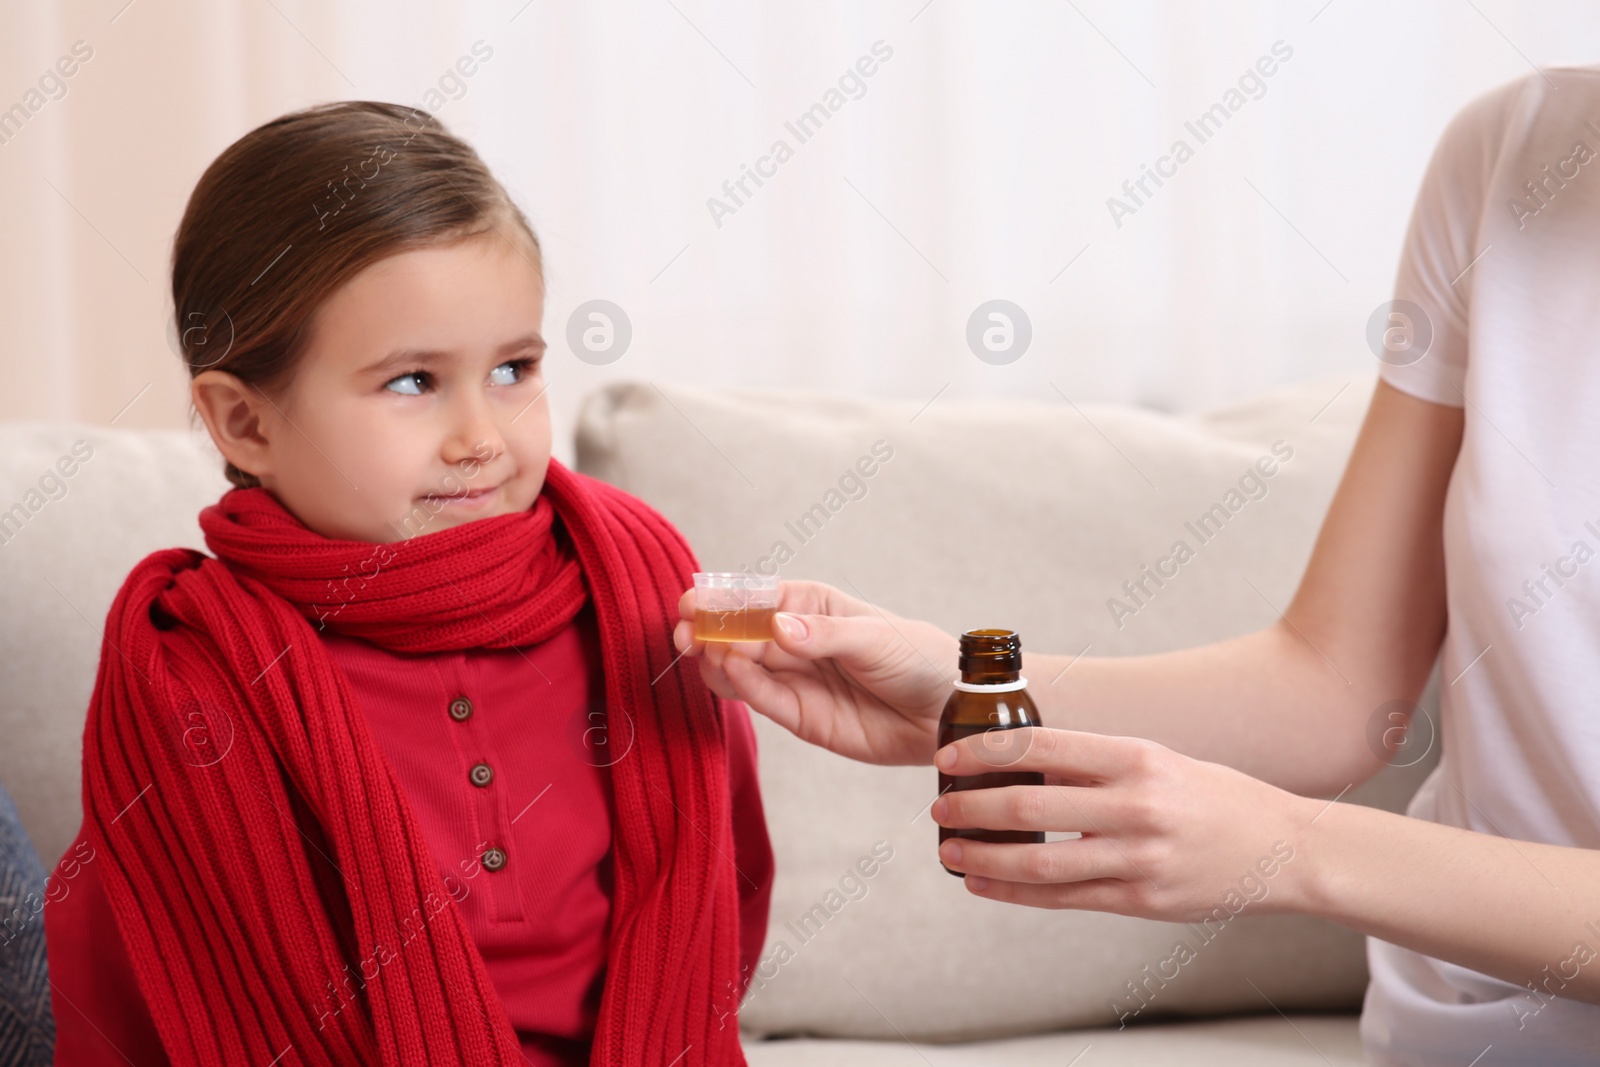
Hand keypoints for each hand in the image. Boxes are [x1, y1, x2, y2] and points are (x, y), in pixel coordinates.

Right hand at [673, 579, 957, 765]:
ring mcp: (794, 678)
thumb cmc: (918, 658)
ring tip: (700, 652)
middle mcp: (794, 639)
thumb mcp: (874, 637)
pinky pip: (763, 700)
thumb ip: (823, 635)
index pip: (756, 597)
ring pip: (741, 667)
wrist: (946, 711)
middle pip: (739, 633)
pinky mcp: (800, 716)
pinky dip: (742, 687)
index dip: (722, 598)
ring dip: (715, 659)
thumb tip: (778, 628)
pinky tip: (729, 672)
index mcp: (811, 605)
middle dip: (709, 631)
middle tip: (686, 633)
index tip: (693, 601)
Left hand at [932, 727, 1314, 918]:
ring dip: (984, 858)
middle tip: (940, 807)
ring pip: (1040, 862)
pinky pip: (1064, 898)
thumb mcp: (1156, 760)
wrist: (1282, 849)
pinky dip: (1015, 894)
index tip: (949, 757)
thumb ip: (1092, 764)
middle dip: (974, 808)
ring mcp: (1140, 858)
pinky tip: (983, 885)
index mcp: (1137, 758)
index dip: (988, 751)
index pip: (1045, 746)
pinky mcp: (1142, 901)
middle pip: (1032, 807)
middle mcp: (1137, 806)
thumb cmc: (1210, 796)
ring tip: (950, 851)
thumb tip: (1020, 762)